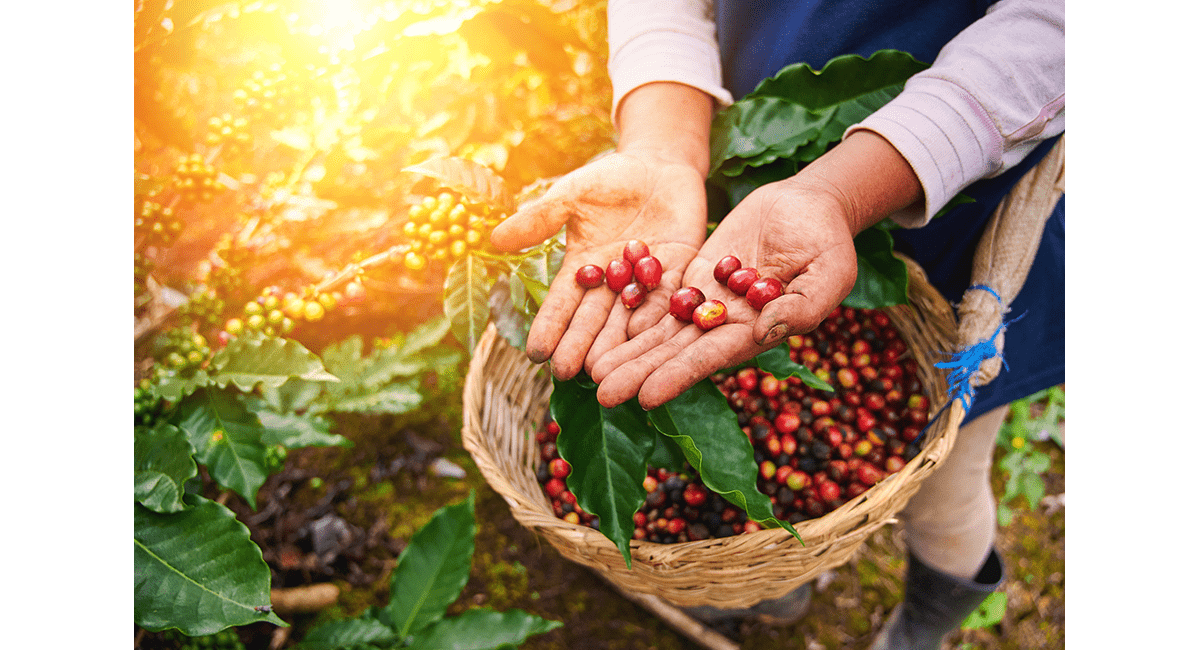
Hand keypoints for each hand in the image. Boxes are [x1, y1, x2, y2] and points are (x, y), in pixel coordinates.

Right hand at [489, 149, 707, 379]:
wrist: (660, 164)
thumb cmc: (610, 178)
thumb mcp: (571, 195)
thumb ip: (539, 219)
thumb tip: (494, 239)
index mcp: (583, 267)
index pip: (563, 302)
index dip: (549, 327)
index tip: (535, 353)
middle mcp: (613, 282)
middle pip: (594, 318)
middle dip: (580, 345)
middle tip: (567, 373)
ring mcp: (646, 280)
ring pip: (629, 316)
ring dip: (616, 343)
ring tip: (603, 369)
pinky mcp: (680, 271)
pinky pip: (668, 296)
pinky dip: (657, 315)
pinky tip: (646, 337)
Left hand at [589, 130, 922, 408]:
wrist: (810, 205)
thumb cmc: (829, 242)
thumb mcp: (829, 274)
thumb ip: (802, 307)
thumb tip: (766, 330)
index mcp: (756, 332)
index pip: (710, 358)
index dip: (677, 376)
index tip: (645, 396)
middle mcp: (726, 324)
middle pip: (675, 351)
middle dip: (640, 371)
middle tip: (602, 392)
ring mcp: (708, 300)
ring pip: (661, 329)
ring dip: (628, 348)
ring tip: (591, 369)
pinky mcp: (695, 275)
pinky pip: (660, 293)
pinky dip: (633, 308)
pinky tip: (603, 324)